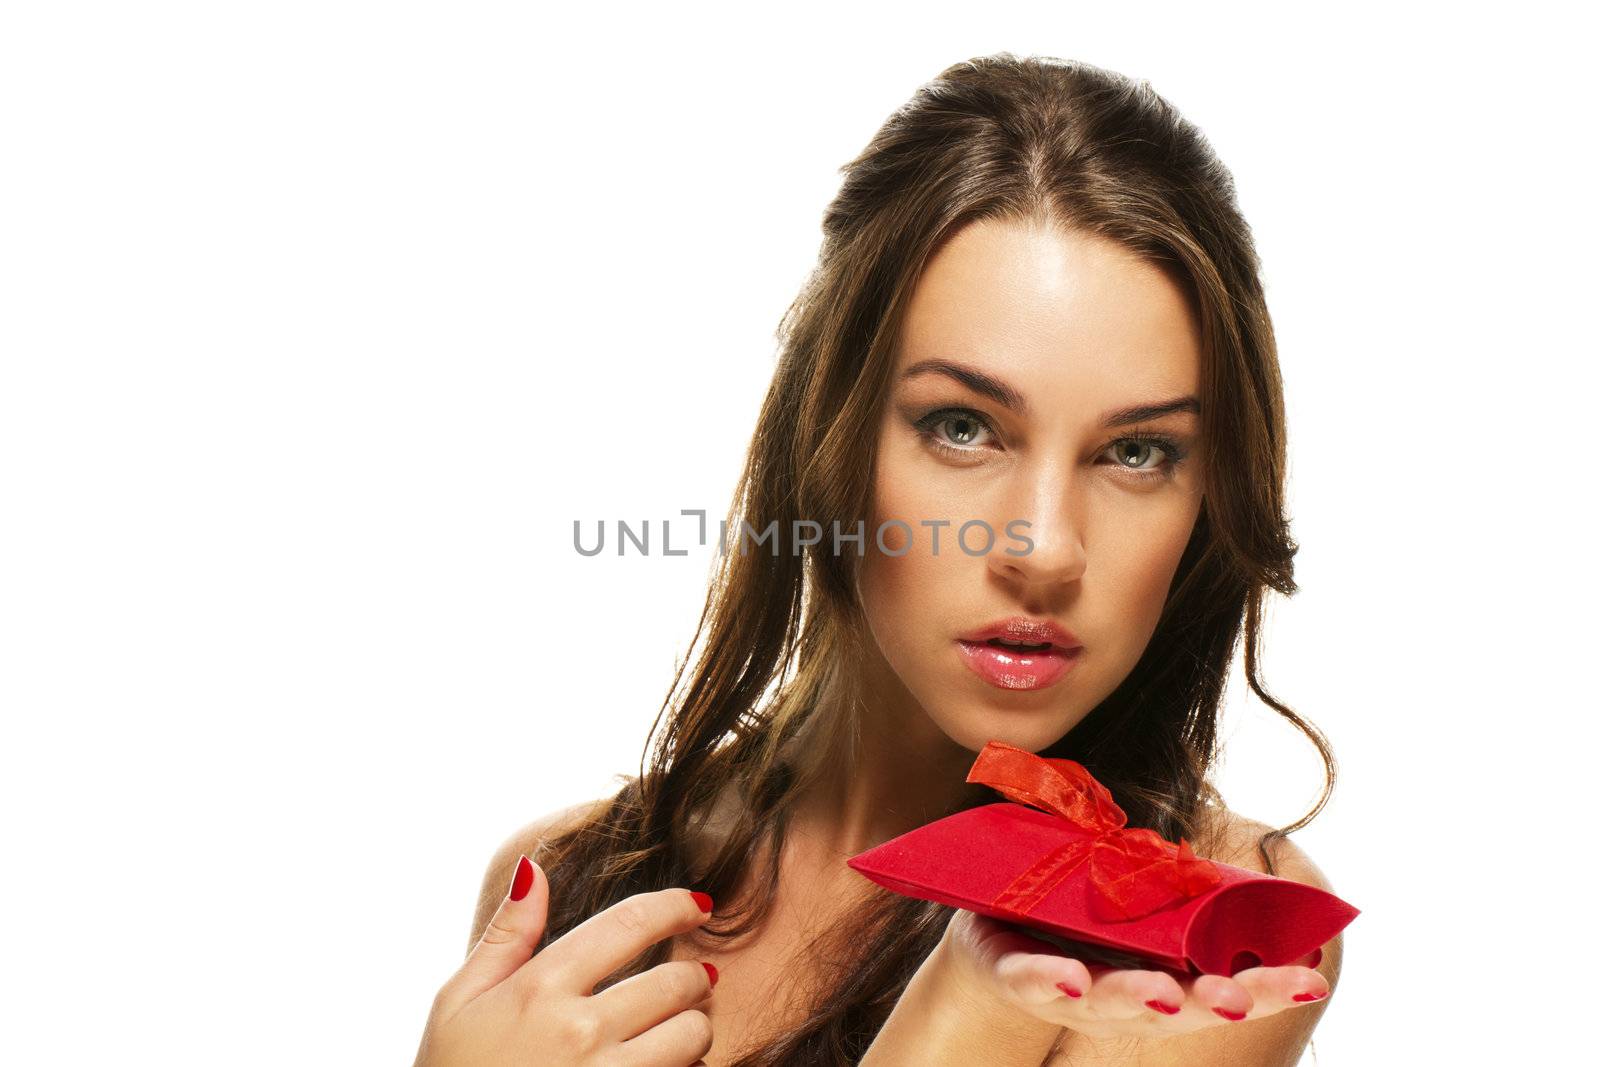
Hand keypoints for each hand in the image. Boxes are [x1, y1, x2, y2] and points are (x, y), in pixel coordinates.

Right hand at [412, 856, 719, 1065]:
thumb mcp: (457, 1002)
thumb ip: (506, 936)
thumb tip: (532, 868)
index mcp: (540, 989)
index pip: (630, 923)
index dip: (675, 906)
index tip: (696, 905)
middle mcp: (579, 1030)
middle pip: (675, 982)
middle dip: (692, 976)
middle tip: (690, 980)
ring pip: (691, 1035)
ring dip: (693, 1027)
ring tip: (677, 1030)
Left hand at [940, 908, 1329, 1040]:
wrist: (994, 924)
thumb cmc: (1080, 911)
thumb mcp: (1136, 890)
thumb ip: (1178, 878)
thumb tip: (1228, 853)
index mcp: (1162, 973)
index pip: (1221, 985)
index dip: (1265, 987)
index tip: (1311, 978)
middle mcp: (1122, 995)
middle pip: (1176, 1008)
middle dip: (1212, 1003)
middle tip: (1239, 999)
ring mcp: (1067, 991)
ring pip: (1107, 1002)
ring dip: (1138, 998)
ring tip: (1165, 993)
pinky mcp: (1013, 972)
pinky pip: (1029, 979)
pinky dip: (1050, 979)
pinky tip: (1070, 978)